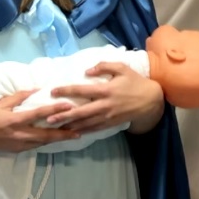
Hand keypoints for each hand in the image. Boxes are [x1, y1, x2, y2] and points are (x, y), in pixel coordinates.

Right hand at [0, 90, 80, 151]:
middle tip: (80, 130)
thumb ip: (19, 96)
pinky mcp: (15, 151)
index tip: (69, 106)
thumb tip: (36, 89)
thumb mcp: (0, 102)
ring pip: (42, 143)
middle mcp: (19, 135)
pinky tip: (54, 138)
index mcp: (14, 121)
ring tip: (72, 134)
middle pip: (46, 135)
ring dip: (57, 139)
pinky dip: (45, 142)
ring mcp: (17, 145)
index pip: (39, 115)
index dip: (55, 110)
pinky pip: (34, 146)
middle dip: (64, 133)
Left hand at [48, 62, 164, 134]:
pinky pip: (94, 128)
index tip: (53, 92)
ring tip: (55, 127)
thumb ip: (105, 66)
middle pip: (81, 112)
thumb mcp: (122, 68)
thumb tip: (88, 70)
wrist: (151, 101)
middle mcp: (105, 105)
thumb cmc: (135, 82)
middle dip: (64, 115)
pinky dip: (82, 131)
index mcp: (106, 90)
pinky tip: (72, 132)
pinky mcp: (111, 123)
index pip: (82, 90)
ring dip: (70, 125)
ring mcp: (108, 116)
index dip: (67, 91)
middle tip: (48, 118)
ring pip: (85, 123)